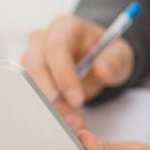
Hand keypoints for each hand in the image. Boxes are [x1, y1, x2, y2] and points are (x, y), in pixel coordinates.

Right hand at [20, 15, 134, 126]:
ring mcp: (33, 55)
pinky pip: (29, 92)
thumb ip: (114, 61)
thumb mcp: (121, 55)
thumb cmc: (108, 53)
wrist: (99, 60)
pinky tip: (60, 120)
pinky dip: (44, 108)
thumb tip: (101, 70)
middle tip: (72, 120)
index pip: (56, 47)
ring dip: (48, 106)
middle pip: (37, 66)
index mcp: (66, 26)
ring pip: (30, 83)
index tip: (77, 100)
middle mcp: (44, 38)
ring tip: (70, 123)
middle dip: (54, 97)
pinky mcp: (29, 74)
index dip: (63, 74)